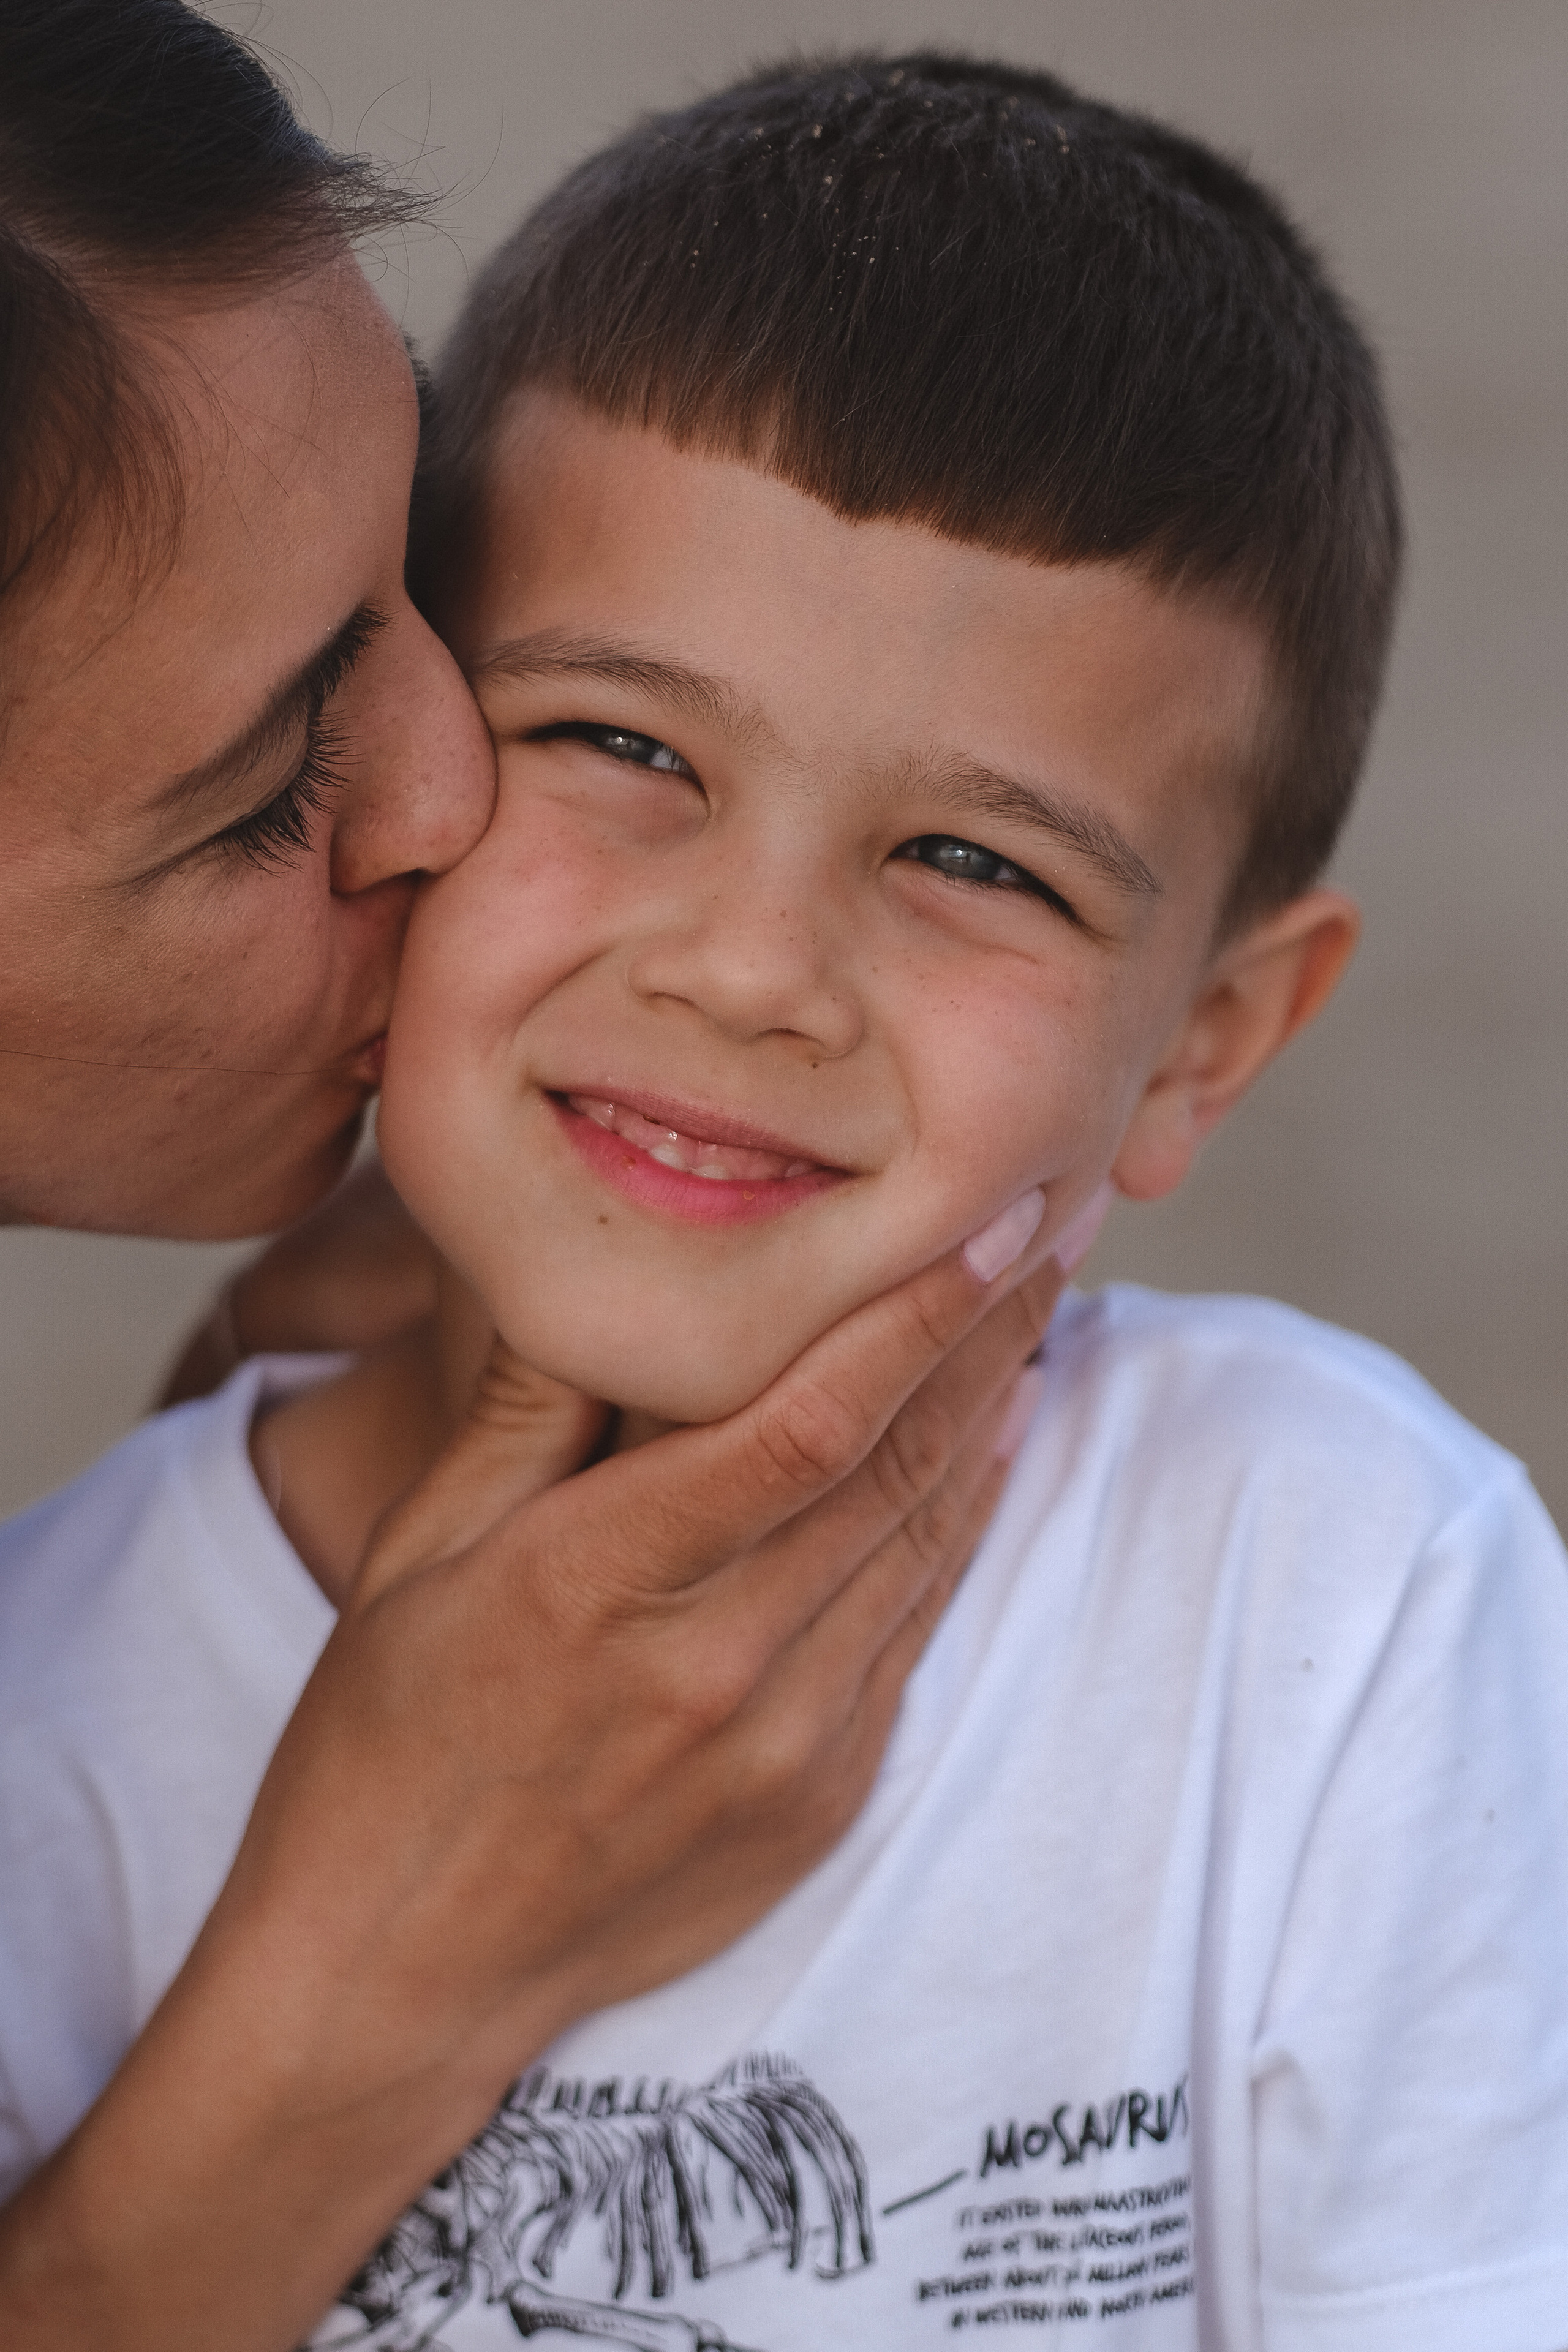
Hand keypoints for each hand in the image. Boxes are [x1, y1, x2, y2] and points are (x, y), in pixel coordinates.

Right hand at [0, 1188, 1103, 2351]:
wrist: (402, 1968)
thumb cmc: (389, 1738)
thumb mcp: (423, 1550)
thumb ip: (528, 1404)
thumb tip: (606, 1266)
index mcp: (600, 1585)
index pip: (803, 1424)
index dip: (912, 1318)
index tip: (991, 1221)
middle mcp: (714, 1669)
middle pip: (896, 1471)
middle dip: (987, 1337)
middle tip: (1051, 1229)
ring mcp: (783, 1749)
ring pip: (925, 1547)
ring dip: (993, 1422)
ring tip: (1039, 1313)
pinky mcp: (820, 1802)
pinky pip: (914, 1637)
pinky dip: (958, 1532)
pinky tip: (987, 1455)